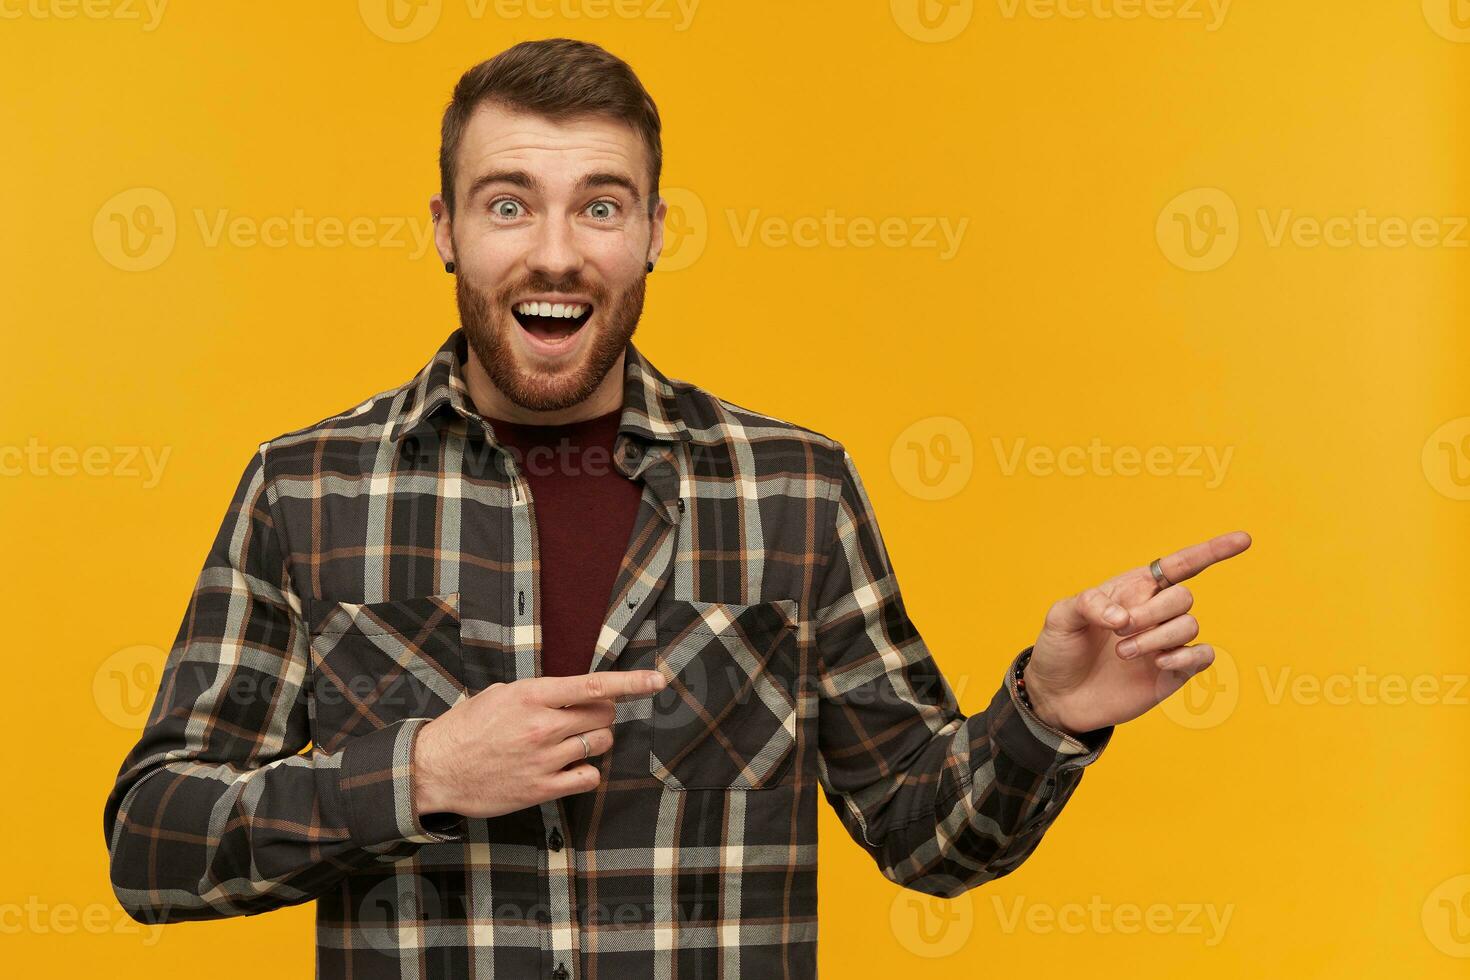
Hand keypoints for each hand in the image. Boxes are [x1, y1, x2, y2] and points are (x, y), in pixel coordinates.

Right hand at [411, 669, 666, 820]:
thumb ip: (540, 693)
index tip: (657, 681)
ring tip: (570, 742)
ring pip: (600, 745)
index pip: (592, 686)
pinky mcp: (542, 788)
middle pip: (603, 716)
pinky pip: (588, 777)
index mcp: (531, 696)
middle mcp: (542, 726)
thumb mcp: (501, 695)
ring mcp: (544, 759)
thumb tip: (575, 693)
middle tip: (582, 719)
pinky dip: (586, 771)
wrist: (435, 769)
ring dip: (595, 741)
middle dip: (602, 715)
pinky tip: (569, 767)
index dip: (631, 683)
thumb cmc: (467, 728)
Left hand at [1022, 530, 1251, 735]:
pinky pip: (1202, 657)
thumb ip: (1088, 604)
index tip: (1244, 540)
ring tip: (1123, 653)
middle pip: (1183, 598)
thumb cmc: (1059, 649)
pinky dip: (1185, 657)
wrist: (1058, 696)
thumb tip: (1122, 616)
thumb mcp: (1060, 617)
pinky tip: (1158, 663)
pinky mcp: (1172, 673)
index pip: (1181, 565)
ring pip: (1190, 625)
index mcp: (1134, 589)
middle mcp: (1155, 613)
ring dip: (1158, 637)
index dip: (1213, 551)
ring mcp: (1165, 643)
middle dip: (1154, 612)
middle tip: (1120, 630)